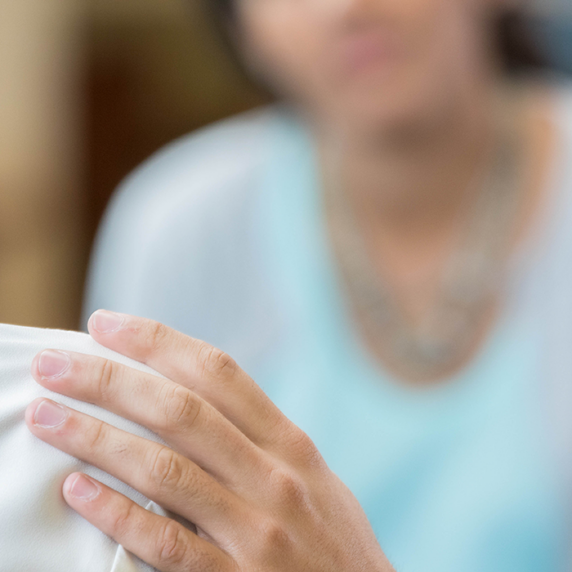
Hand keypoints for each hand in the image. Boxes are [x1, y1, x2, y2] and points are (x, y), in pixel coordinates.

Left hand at [26, 311, 394, 571]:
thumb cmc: (334, 541)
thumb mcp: (315, 477)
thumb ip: (263, 440)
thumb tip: (196, 400)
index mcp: (291, 443)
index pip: (217, 372)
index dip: (158, 342)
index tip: (107, 323)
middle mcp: (274, 477)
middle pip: (181, 411)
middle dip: (111, 381)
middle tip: (56, 364)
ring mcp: (256, 531)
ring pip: (165, 470)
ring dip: (97, 440)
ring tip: (48, 417)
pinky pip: (166, 543)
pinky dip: (118, 514)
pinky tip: (78, 491)